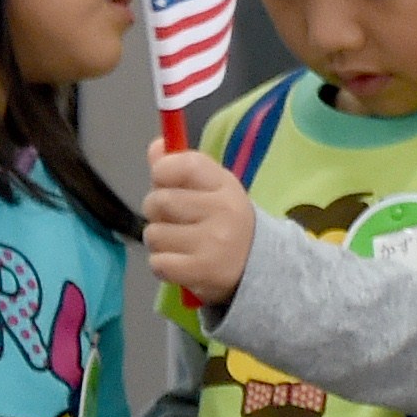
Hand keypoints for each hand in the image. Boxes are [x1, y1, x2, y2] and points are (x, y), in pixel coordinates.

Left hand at [142, 145, 258, 304]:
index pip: (183, 165)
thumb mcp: (212, 190)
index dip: (163, 172)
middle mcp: (223, 210)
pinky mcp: (203, 270)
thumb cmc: (225, 222)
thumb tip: (157, 146)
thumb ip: (180, 166)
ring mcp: (214, 242)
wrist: (262, 267)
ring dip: (160, 242)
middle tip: (176, 221)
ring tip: (181, 244)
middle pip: (158, 201)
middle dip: (157, 213)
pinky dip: (163, 265)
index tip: (165, 183)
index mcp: (225, 185)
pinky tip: (182, 263)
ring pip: (154, 234)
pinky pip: (157, 263)